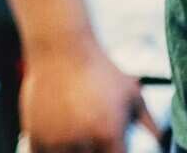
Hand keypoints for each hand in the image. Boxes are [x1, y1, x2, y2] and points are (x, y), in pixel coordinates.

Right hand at [19, 41, 154, 152]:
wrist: (60, 49)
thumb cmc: (98, 69)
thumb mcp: (131, 93)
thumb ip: (147, 120)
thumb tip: (157, 137)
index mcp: (107, 134)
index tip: (111, 147)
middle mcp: (81, 139)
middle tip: (93, 139)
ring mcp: (55, 137)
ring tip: (73, 141)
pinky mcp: (34, 130)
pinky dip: (47, 151)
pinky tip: (55, 143)